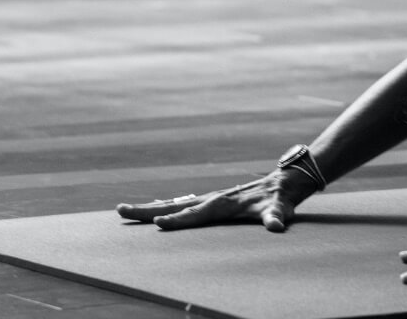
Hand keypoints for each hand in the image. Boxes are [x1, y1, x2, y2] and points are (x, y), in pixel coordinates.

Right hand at [115, 169, 316, 231]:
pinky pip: (183, 205)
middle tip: (120, 211)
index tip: (158, 224)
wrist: (286, 181)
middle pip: (175, 205)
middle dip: (148, 210)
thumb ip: (277, 217)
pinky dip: (165, 207)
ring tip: (125, 210)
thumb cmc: (281, 199)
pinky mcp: (213, 200)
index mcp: (223, 204)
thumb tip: (277, 226)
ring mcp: (212, 198)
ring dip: (151, 208)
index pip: (196, 214)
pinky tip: (155, 211)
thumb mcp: (280, 209)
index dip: (178, 220)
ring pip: (176, 204)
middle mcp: (213, 199)